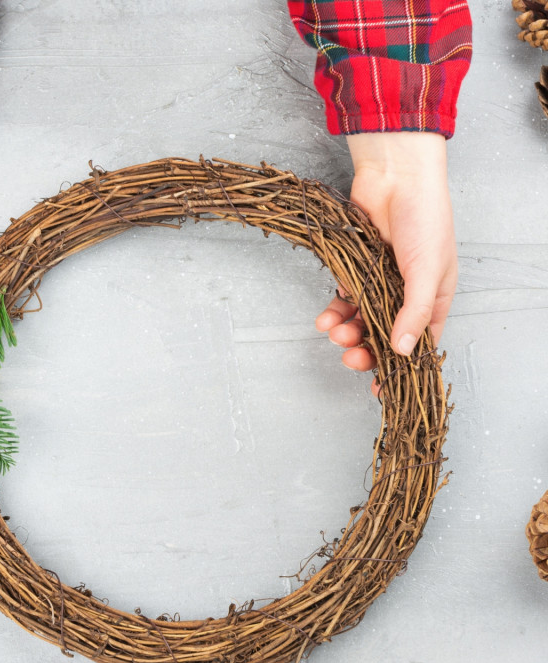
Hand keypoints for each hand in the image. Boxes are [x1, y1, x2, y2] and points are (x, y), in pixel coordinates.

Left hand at [316, 132, 457, 375]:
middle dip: (366, 351)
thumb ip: (414, 312)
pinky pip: (344, 299)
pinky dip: (334, 311)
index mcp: (434, 299)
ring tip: (334, 332)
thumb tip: (402, 351)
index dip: (400, 370)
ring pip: (360, 320)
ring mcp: (380, 282)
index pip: (418, 344)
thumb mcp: (427, 272)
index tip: (381, 390)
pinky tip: (326, 317)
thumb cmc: (424, 219)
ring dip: (347, 332)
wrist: (396, 176)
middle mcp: (406, 295)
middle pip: (384, 337)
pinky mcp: (356, 269)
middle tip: (350, 357)